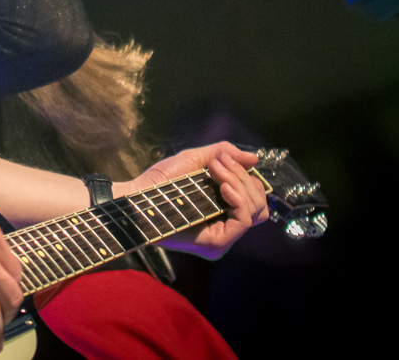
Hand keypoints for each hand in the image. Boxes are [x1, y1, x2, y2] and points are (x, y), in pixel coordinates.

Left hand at [116, 142, 267, 259]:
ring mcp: (222, 237)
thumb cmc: (161, 181)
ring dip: (239, 183)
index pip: (256, 200)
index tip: (224, 160)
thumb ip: (223, 155)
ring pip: (255, 211)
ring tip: (216, 170)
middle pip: (260, 205)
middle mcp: (226, 228)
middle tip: (219, 163)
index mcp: (224, 212)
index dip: (247, 178)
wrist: (138, 196)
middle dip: (243, 177)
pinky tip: (223, 186)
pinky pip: (243, 221)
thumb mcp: (194, 160)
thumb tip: (254, 159)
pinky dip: (238, 199)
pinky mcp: (216, 243)